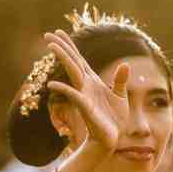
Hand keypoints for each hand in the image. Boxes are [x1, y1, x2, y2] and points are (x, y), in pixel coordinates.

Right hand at [44, 29, 129, 151]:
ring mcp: (84, 95)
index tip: (59, 32)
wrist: (111, 139)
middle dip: (61, 47)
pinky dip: (64, 89)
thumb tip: (125, 64)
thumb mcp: (120, 95)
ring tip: (51, 46)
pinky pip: (74, 96)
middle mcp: (85, 85)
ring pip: (72, 72)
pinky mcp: (86, 107)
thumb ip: (121, 79)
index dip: (70, 45)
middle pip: (72, 61)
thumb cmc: (114, 119)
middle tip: (47, 34)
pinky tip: (53, 84)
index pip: (79, 59)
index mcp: (92, 81)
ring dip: (63, 59)